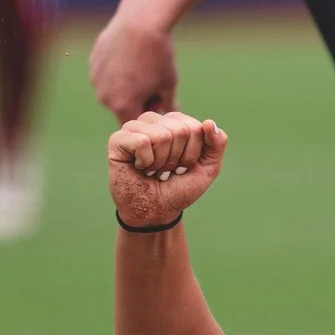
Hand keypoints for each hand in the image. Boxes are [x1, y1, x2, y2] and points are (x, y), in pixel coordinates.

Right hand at [91, 13, 179, 120]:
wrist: (140, 21)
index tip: (158, 102)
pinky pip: (105, 74)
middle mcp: (104, 97)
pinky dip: (115, 71)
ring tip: (140, 67)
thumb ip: (167, 106)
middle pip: (121, 108)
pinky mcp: (92, 63)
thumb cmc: (158, 55)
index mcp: (123, 106)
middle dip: (135, 102)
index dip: (147, 117)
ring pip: (111, 91)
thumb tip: (168, 119)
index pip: (133, 125)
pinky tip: (128, 56)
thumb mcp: (168, 84)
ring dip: (124, 86)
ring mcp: (96, 80)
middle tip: (152, 82)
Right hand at [107, 110, 228, 226]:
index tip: (181, 167)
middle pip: (180, 131)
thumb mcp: (206, 170)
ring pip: (162, 136)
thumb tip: (210, 123)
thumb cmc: (177, 190)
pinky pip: (142, 142)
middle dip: (177, 159)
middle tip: (165, 171)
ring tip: (152, 169)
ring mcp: (134, 127)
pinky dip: (145, 161)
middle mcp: (154, 120)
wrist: (154, 214)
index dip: (192, 154)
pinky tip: (138, 167)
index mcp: (174, 122)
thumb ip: (216, 146)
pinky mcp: (118, 139)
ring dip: (161, 162)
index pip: (195, 127)